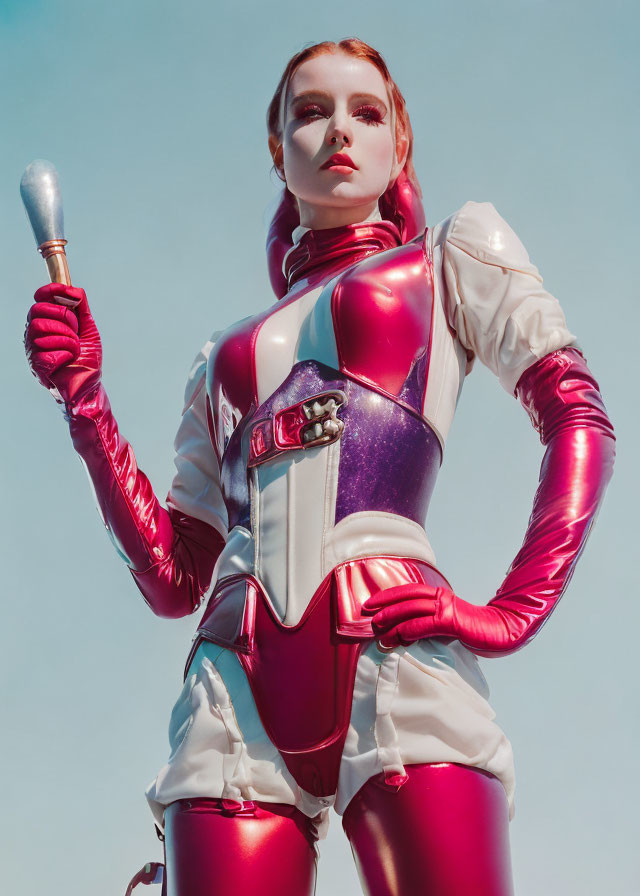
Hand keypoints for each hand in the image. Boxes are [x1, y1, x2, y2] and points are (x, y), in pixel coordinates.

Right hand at [24, 283, 101, 405]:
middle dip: (63, 317)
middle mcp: (35, 334)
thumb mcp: (88, 329)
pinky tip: (68, 361)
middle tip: (76, 332)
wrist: (89, 385)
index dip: (50, 290)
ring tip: (75, 350)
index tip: (64, 290)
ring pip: (41, 329)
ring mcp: (32, 349)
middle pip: (38, 311)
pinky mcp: (36, 364)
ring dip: (67, 339)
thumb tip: (74, 289)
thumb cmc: (87, 359)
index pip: (40, 300)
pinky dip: (65, 354)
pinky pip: (47, 350)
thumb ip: (82, 308)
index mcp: (47, 322)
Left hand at [361, 583, 510, 653]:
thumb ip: (433, 624)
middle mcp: (441, 598)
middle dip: (384, 604)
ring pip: (411, 610)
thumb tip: (410, 634)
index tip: (370, 603)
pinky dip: (408, 629)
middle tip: (365, 612)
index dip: (389, 596)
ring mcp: (446, 608)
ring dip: (391, 618)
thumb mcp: (450, 625)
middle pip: (406, 597)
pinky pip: (424, 624)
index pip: (409, 592)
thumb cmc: (478, 630)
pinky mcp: (452, 621)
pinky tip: (397, 636)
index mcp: (440, 596)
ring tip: (376, 628)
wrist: (505, 630)